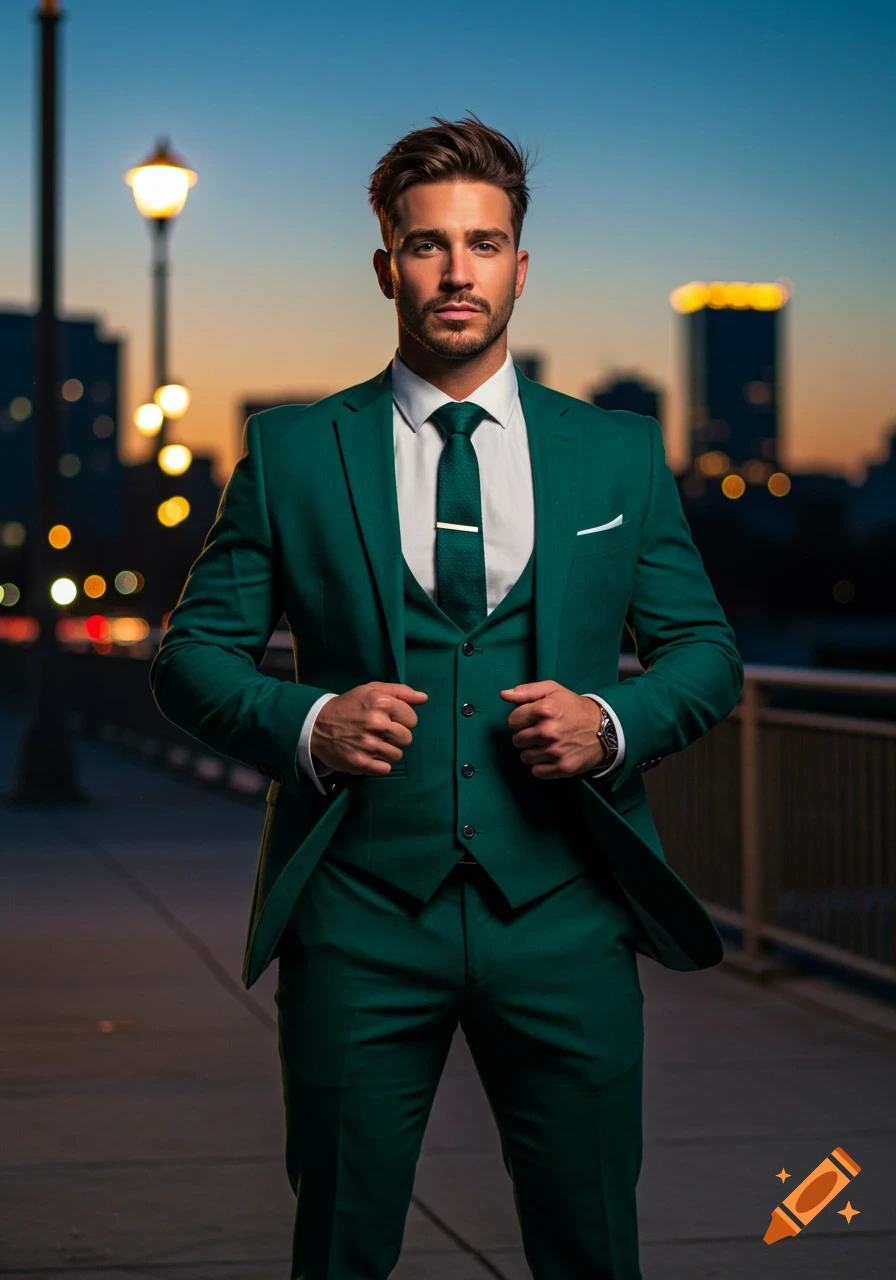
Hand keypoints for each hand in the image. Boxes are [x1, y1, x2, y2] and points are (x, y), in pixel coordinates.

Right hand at [310, 681, 427, 776]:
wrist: (316, 724)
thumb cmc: (349, 705)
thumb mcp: (371, 690)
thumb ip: (400, 692)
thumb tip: (424, 698)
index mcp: (381, 703)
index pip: (412, 719)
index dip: (403, 720)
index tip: (390, 720)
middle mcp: (376, 723)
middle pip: (407, 738)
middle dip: (396, 736)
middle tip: (380, 733)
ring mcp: (368, 745)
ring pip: (397, 755)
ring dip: (388, 751)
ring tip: (373, 743)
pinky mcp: (361, 763)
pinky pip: (385, 769)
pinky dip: (379, 765)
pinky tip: (368, 755)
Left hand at [500, 680, 605, 778]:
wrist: (603, 728)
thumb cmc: (574, 707)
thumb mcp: (552, 690)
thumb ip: (526, 691)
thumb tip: (503, 695)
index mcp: (544, 710)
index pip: (513, 720)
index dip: (520, 720)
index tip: (531, 720)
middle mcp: (548, 731)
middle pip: (517, 740)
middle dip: (525, 736)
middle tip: (540, 732)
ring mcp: (555, 751)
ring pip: (525, 757)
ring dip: (532, 752)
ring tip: (546, 744)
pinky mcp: (562, 767)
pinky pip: (536, 771)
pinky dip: (541, 766)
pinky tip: (551, 756)